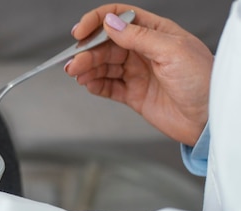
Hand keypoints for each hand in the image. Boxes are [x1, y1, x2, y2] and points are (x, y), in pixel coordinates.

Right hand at [65, 4, 213, 145]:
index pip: (120, 18)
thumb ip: (139, 37)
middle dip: (88, 52)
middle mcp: (144, 51)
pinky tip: (88, 84)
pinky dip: (96, 85)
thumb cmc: (202, 82)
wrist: (209, 120)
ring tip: (76, 74)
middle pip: (107, 44)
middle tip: (75, 62)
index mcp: (156, 33)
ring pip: (104, 66)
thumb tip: (110, 23)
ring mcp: (138, 73)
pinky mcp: (134, 94)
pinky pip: (108, 86)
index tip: (80, 32)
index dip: (98, 21)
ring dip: (88, 68)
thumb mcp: (172, 51)